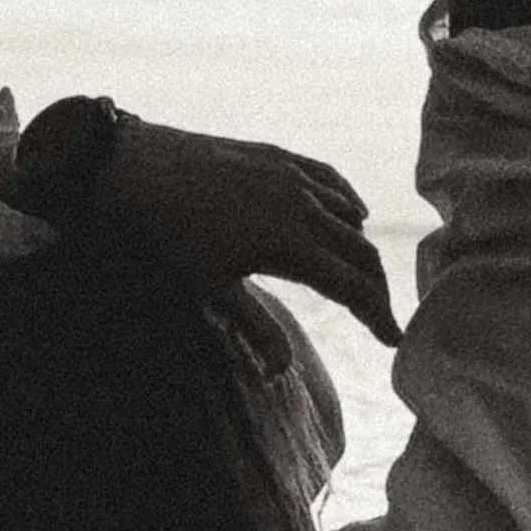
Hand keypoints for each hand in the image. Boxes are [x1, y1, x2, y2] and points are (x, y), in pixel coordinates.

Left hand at [18, 100, 401, 346]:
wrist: (138, 168)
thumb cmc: (169, 235)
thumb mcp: (212, 288)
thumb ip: (255, 328)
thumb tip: (281, 373)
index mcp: (291, 244)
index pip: (352, 286)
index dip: (377, 316)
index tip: (393, 340)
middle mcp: (302, 207)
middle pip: (360, 252)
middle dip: (375, 287)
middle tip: (381, 316)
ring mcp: (292, 177)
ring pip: (349, 215)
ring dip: (361, 247)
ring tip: (363, 277)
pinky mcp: (278, 157)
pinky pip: (330, 180)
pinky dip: (349, 202)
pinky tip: (356, 214)